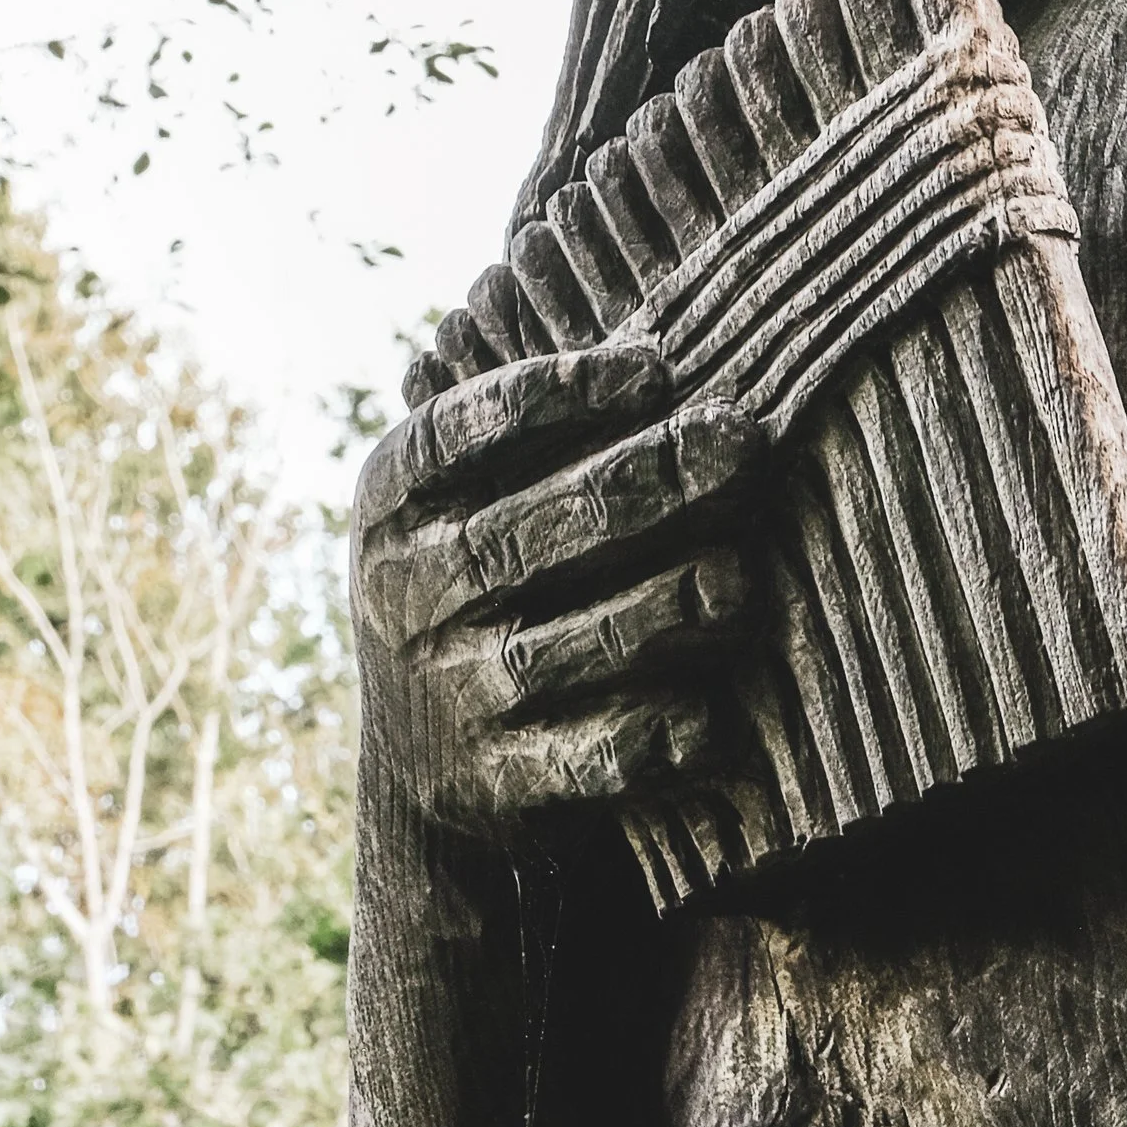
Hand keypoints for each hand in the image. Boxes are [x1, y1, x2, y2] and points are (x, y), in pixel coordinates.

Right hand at [351, 338, 765, 836]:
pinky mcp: (494, 784)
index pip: (463, 430)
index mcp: (389, 499)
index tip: (654, 369)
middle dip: (643, 483)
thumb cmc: (486, 573)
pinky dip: (652, 734)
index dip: (558, 394)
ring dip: (660, 608)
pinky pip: (586, 758)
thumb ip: (541, 426)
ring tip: (737, 576)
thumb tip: (672, 343)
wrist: (427, 754)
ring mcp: (443, 694)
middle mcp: (402, 594)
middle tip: (737, 446)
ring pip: (561, 648)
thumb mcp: (469, 490)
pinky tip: (713, 710)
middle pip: (528, 532)